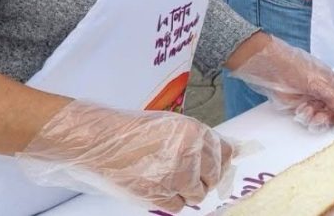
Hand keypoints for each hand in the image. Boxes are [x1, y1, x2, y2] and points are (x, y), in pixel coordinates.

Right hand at [15, 100, 238, 211]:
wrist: (103, 142)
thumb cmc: (137, 132)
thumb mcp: (175, 125)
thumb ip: (200, 139)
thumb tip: (230, 153)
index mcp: (196, 132)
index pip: (224, 154)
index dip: (218, 163)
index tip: (210, 167)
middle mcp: (191, 153)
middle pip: (213, 178)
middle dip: (202, 179)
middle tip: (184, 176)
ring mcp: (176, 176)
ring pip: (197, 196)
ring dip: (187, 192)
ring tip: (168, 181)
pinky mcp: (160, 196)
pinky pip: (178, 207)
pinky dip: (170, 202)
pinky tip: (157, 188)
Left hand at [230, 34, 333, 130]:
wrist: (268, 67)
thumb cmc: (296, 68)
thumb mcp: (320, 83)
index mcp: (332, 84)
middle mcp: (323, 94)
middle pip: (333, 115)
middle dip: (328, 119)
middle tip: (320, 117)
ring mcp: (309, 101)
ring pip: (319, 120)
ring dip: (315, 119)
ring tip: (308, 112)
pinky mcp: (296, 107)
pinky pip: (306, 120)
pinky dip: (304, 118)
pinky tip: (299, 110)